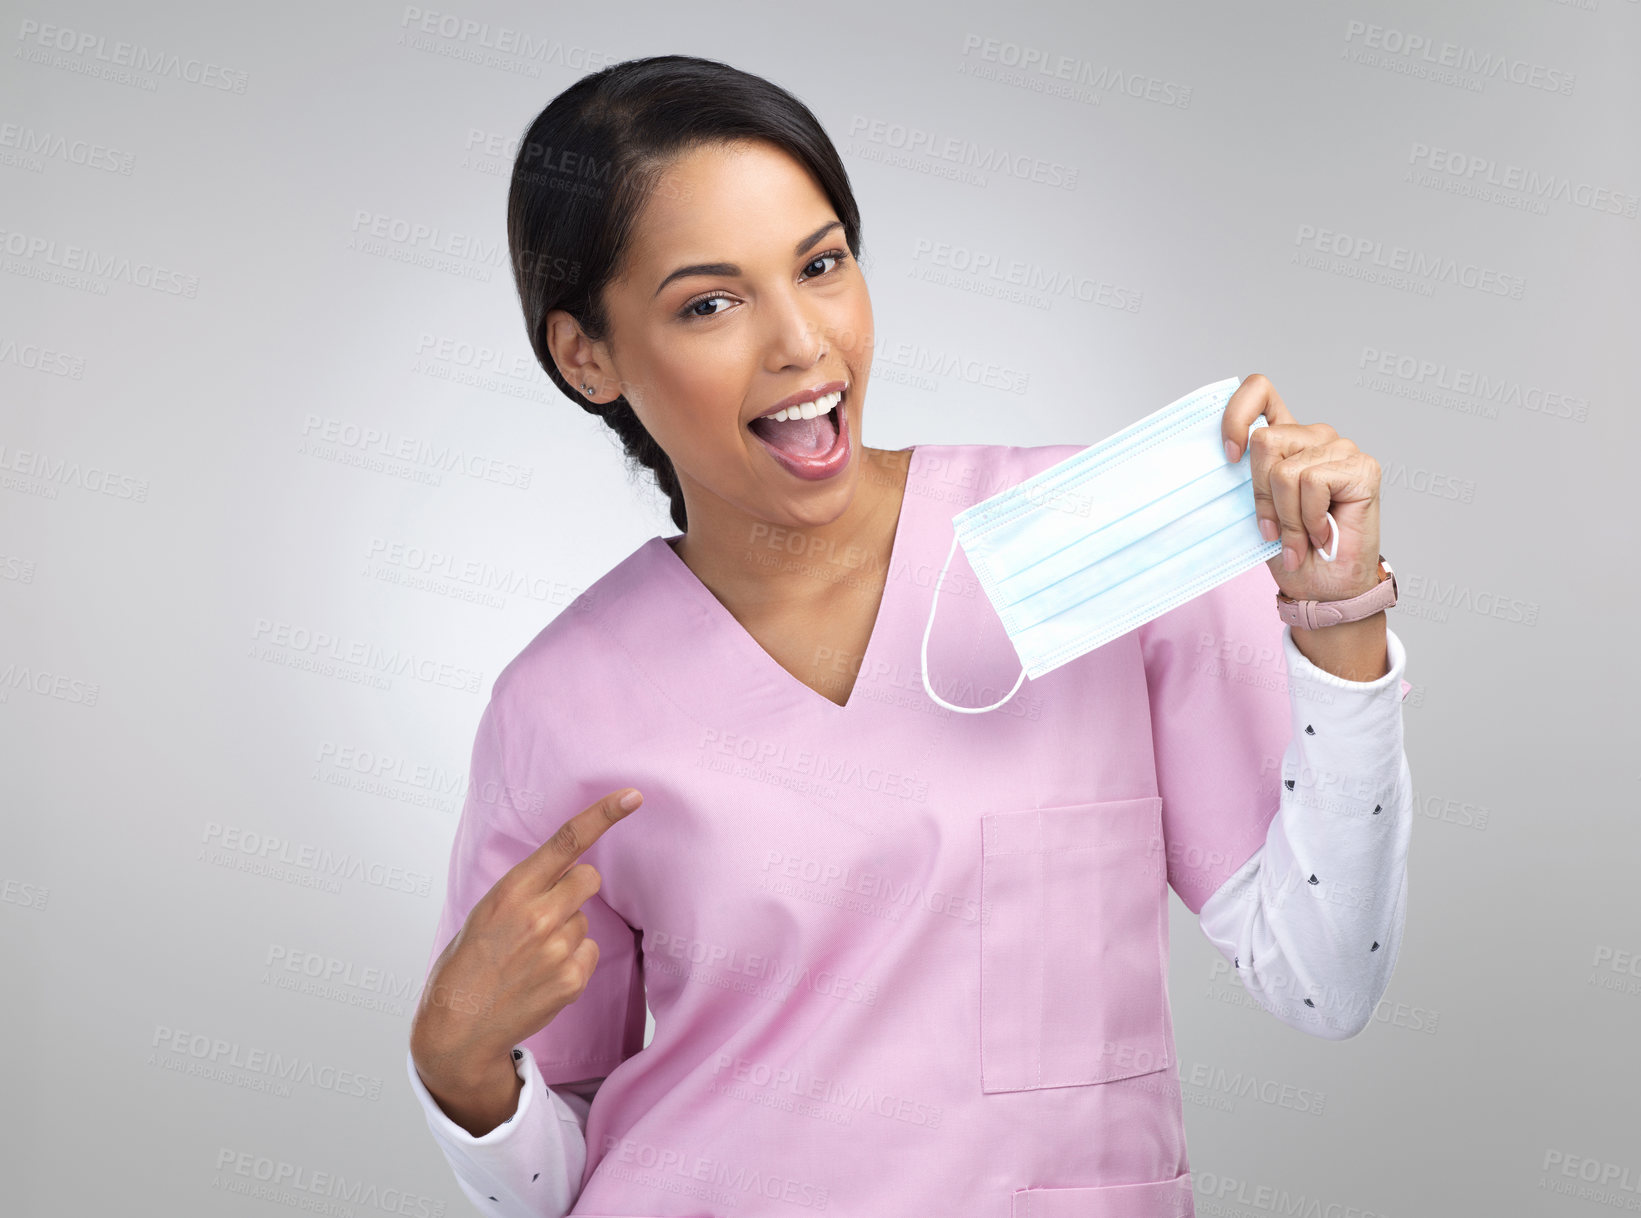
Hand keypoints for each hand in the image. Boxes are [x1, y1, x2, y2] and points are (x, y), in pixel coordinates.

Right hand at [409, 786, 644, 1115]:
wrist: (457, 1029)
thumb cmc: (468, 963)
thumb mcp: (485, 912)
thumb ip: (526, 889)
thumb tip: (568, 873)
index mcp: (511, 892)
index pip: (565, 842)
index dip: (602, 815)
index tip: (631, 796)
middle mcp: (538, 916)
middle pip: (589, 878)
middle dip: (575, 887)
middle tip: (546, 911)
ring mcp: (557, 950)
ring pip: (585, 919)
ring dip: (567, 930)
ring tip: (531, 955)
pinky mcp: (571, 980)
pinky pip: (589, 951)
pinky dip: (572, 961)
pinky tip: (541, 976)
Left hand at [1221, 373, 1383, 601]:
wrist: (1324, 589)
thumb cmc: (1291, 551)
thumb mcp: (1256, 511)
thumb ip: (1246, 478)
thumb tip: (1223, 456)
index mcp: (1286, 440)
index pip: (1259, 392)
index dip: (1237, 414)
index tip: (1230, 456)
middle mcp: (1314, 437)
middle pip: (1264, 441)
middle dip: (1262, 496)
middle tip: (1276, 530)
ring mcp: (1340, 449)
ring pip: (1284, 470)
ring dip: (1287, 516)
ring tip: (1301, 537)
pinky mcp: (1361, 467)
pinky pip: (1312, 482)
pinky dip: (1309, 518)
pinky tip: (1323, 533)